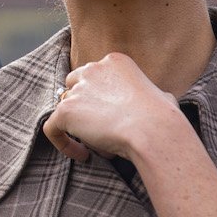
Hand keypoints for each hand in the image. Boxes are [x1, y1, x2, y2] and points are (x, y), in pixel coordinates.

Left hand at [43, 52, 183, 161]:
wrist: (153, 130)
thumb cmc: (164, 118)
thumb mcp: (163, 96)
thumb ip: (152, 94)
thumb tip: (163, 101)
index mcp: (115, 61)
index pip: (95, 75)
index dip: (99, 97)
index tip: (111, 117)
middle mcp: (93, 69)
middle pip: (74, 85)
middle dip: (83, 106)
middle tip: (100, 129)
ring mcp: (77, 89)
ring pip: (66, 108)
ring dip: (78, 127)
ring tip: (100, 145)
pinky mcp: (65, 111)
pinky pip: (52, 128)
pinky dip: (62, 142)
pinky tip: (82, 155)